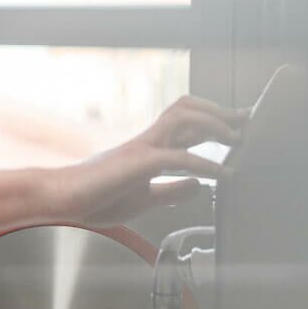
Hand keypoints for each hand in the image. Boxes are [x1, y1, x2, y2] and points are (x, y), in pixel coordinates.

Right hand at [49, 95, 246, 226]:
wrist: (62, 200)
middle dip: (219, 111)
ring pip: (183, 117)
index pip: (187, 124)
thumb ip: (172, 191)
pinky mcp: (139, 163)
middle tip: (245, 120)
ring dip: (214, 125)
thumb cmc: (95, 198)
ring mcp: (143, 147)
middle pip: (187, 108)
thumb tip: (200, 186)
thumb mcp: (144, 199)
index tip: (239, 124)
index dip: (215, 121)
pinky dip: (206, 164)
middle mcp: (149, 141)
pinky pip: (178, 157)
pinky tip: (224, 174)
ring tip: (235, 139)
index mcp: (149, 148)